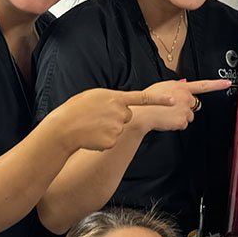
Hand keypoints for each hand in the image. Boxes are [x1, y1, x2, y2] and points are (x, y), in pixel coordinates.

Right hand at [52, 88, 170, 151]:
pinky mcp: (113, 140)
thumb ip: (110, 98)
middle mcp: (119, 111)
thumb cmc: (75, 110)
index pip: (143, 98)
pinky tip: (93, 136)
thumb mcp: (93, 96)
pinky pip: (114, 140)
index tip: (173, 101)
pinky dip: (104, 140)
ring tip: (93, 126)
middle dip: (117, 117)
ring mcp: (117, 127)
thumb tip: (121, 103)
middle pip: (128, 116)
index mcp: (115, 97)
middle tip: (99, 118)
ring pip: (120, 129)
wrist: (64, 128)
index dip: (160, 100)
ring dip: (109, 129)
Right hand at [139, 78, 231, 131]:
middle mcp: (186, 97)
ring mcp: (185, 109)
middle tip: (173, 108)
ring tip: (167, 114)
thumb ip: (175, 86)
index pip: (203, 85)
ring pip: (189, 116)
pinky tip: (167, 120)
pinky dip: (176, 124)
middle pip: (195, 104)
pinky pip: (183, 124)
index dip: (216, 85)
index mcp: (181, 87)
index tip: (227, 84)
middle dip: (187, 107)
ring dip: (181, 116)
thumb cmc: (147, 100)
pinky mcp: (183, 121)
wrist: (142, 112)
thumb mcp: (162, 87)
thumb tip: (185, 84)